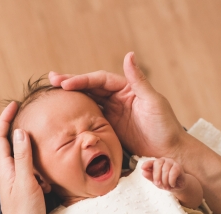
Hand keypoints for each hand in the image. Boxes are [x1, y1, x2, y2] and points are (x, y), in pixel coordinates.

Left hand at [0, 103, 45, 213]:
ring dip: (25, 143)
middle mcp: (8, 174)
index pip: (0, 137)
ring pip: (17, 156)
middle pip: (6, 143)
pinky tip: (47, 164)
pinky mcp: (24, 191)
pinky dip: (35, 160)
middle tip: (27, 113)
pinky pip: (28, 168)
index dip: (5, 119)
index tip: (15, 104)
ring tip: (38, 134)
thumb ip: (24, 157)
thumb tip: (20, 131)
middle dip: (13, 126)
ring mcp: (15, 182)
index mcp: (5, 169)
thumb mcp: (27, 183)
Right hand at [49, 52, 187, 160]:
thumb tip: (129, 55)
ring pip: (88, 101)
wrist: (169, 151)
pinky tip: (65, 114)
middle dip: (71, 83)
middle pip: (90, 87)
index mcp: (127, 88)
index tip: (65, 82)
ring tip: (53, 93)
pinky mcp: (110, 128)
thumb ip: (139, 80)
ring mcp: (113, 113)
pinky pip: (90, 118)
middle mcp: (118, 98)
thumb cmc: (165, 126)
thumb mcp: (153, 101)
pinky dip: (78, 114)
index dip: (82, 80)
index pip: (100, 80)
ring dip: (72, 97)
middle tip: (51, 80)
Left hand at [140, 158, 186, 189]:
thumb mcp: (156, 182)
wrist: (177, 186)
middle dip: (156, 175)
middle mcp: (164, 160)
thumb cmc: (165, 182)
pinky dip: (171, 180)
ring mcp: (171, 162)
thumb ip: (150, 177)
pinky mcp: (178, 166)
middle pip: (158, 163)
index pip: (151, 162)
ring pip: (166, 169)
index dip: (147, 164)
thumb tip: (143, 172)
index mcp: (157, 163)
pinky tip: (172, 184)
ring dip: (165, 180)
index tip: (142, 168)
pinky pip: (173, 172)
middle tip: (157, 184)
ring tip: (166, 187)